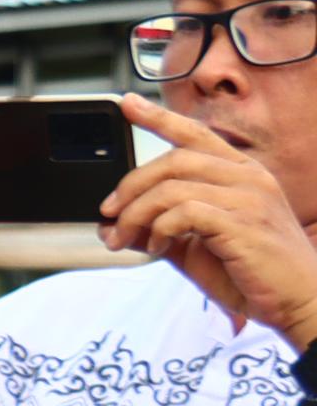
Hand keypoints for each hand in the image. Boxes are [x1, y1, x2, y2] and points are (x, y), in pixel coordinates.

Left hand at [108, 94, 316, 347]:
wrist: (296, 300)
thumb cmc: (248, 273)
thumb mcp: (194, 246)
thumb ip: (158, 229)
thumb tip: (110, 224)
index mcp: (240, 173)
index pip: (196, 134)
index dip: (159, 118)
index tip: (126, 105)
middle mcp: (247, 176)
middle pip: (173, 160)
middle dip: (130, 186)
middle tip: (109, 214)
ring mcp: (248, 196)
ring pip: (171, 186)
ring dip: (136, 215)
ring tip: (124, 239)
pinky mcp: (243, 221)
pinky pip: (184, 212)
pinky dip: (158, 230)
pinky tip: (157, 248)